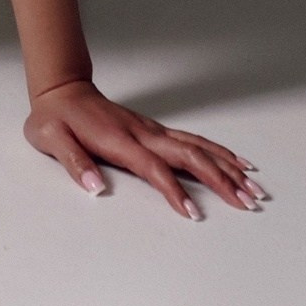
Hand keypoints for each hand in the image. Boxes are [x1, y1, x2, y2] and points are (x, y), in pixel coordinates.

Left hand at [24, 77, 267, 217]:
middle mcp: (143, 134)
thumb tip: (93, 187)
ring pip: (198, 147)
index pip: (154, 169)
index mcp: (120, 141)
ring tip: (254, 187)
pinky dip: (218, 152)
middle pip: (189, 156)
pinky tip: (237, 162)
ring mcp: (152, 130)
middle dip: (221, 180)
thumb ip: (73, 163)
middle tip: (248, 202)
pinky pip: (194, 141)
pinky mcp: (155, 130)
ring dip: (227, 167)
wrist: (61, 90)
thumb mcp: (51, 139)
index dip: (174, 191)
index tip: (194, 214)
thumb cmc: (55, 119)